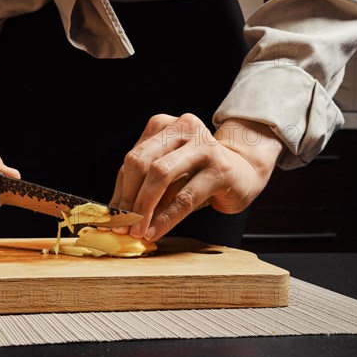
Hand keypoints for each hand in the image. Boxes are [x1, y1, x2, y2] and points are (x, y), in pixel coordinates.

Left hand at [107, 113, 282, 241]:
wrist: (245, 172)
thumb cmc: (199, 175)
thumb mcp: (168, 177)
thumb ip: (143, 188)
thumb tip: (117, 215)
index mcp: (163, 125)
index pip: (132, 159)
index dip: (120, 191)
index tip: (111, 217)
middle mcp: (182, 127)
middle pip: (141, 162)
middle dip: (129, 198)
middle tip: (123, 225)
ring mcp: (203, 145)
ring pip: (160, 175)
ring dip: (145, 208)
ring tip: (138, 230)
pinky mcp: (220, 167)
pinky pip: (184, 196)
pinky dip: (166, 218)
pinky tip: (156, 231)